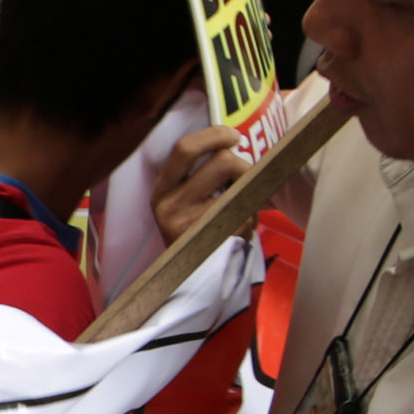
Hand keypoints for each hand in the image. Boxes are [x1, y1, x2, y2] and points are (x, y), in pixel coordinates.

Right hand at [150, 121, 243, 246]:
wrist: (189, 278)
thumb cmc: (193, 232)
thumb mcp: (183, 202)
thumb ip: (200, 175)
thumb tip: (234, 144)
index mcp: (162, 189)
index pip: (184, 149)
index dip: (214, 135)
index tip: (233, 136)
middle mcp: (169, 205)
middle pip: (222, 161)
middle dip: (244, 166)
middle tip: (244, 179)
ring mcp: (190, 224)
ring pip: (240, 188)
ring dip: (250, 197)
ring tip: (240, 210)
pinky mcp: (212, 240)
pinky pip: (246, 216)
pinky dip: (251, 220)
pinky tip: (239, 230)